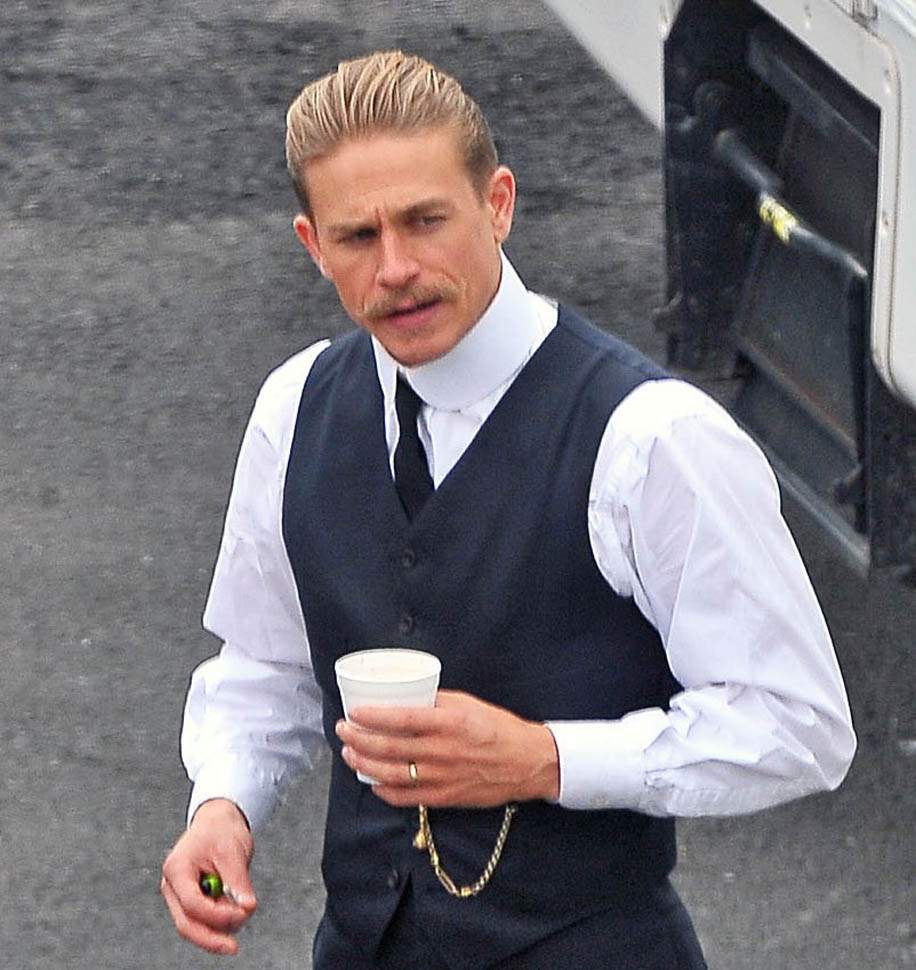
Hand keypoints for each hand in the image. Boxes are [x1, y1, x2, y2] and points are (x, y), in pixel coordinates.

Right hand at [160, 798, 256, 954]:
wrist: (218, 822)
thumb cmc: (222, 831)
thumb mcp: (233, 851)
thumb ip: (238, 881)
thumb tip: (248, 908)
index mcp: (177, 868)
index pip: (192, 903)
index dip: (217, 915)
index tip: (242, 914)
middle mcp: (172, 886)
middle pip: (186, 923)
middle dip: (211, 938)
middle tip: (234, 947)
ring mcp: (178, 896)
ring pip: (194, 926)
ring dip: (220, 926)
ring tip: (243, 906)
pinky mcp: (189, 902)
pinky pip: (202, 920)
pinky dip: (220, 920)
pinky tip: (235, 907)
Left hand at [336, 689, 559, 807]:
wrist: (527, 762)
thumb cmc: (498, 728)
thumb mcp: (468, 704)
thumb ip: (436, 702)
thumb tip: (407, 698)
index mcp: (449, 723)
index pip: (401, 719)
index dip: (372, 717)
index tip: (354, 712)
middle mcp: (442, 751)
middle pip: (389, 748)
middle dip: (358, 739)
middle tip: (343, 730)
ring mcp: (442, 777)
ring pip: (392, 774)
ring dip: (365, 764)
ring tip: (350, 753)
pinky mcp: (446, 797)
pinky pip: (407, 798)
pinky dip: (385, 791)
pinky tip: (373, 782)